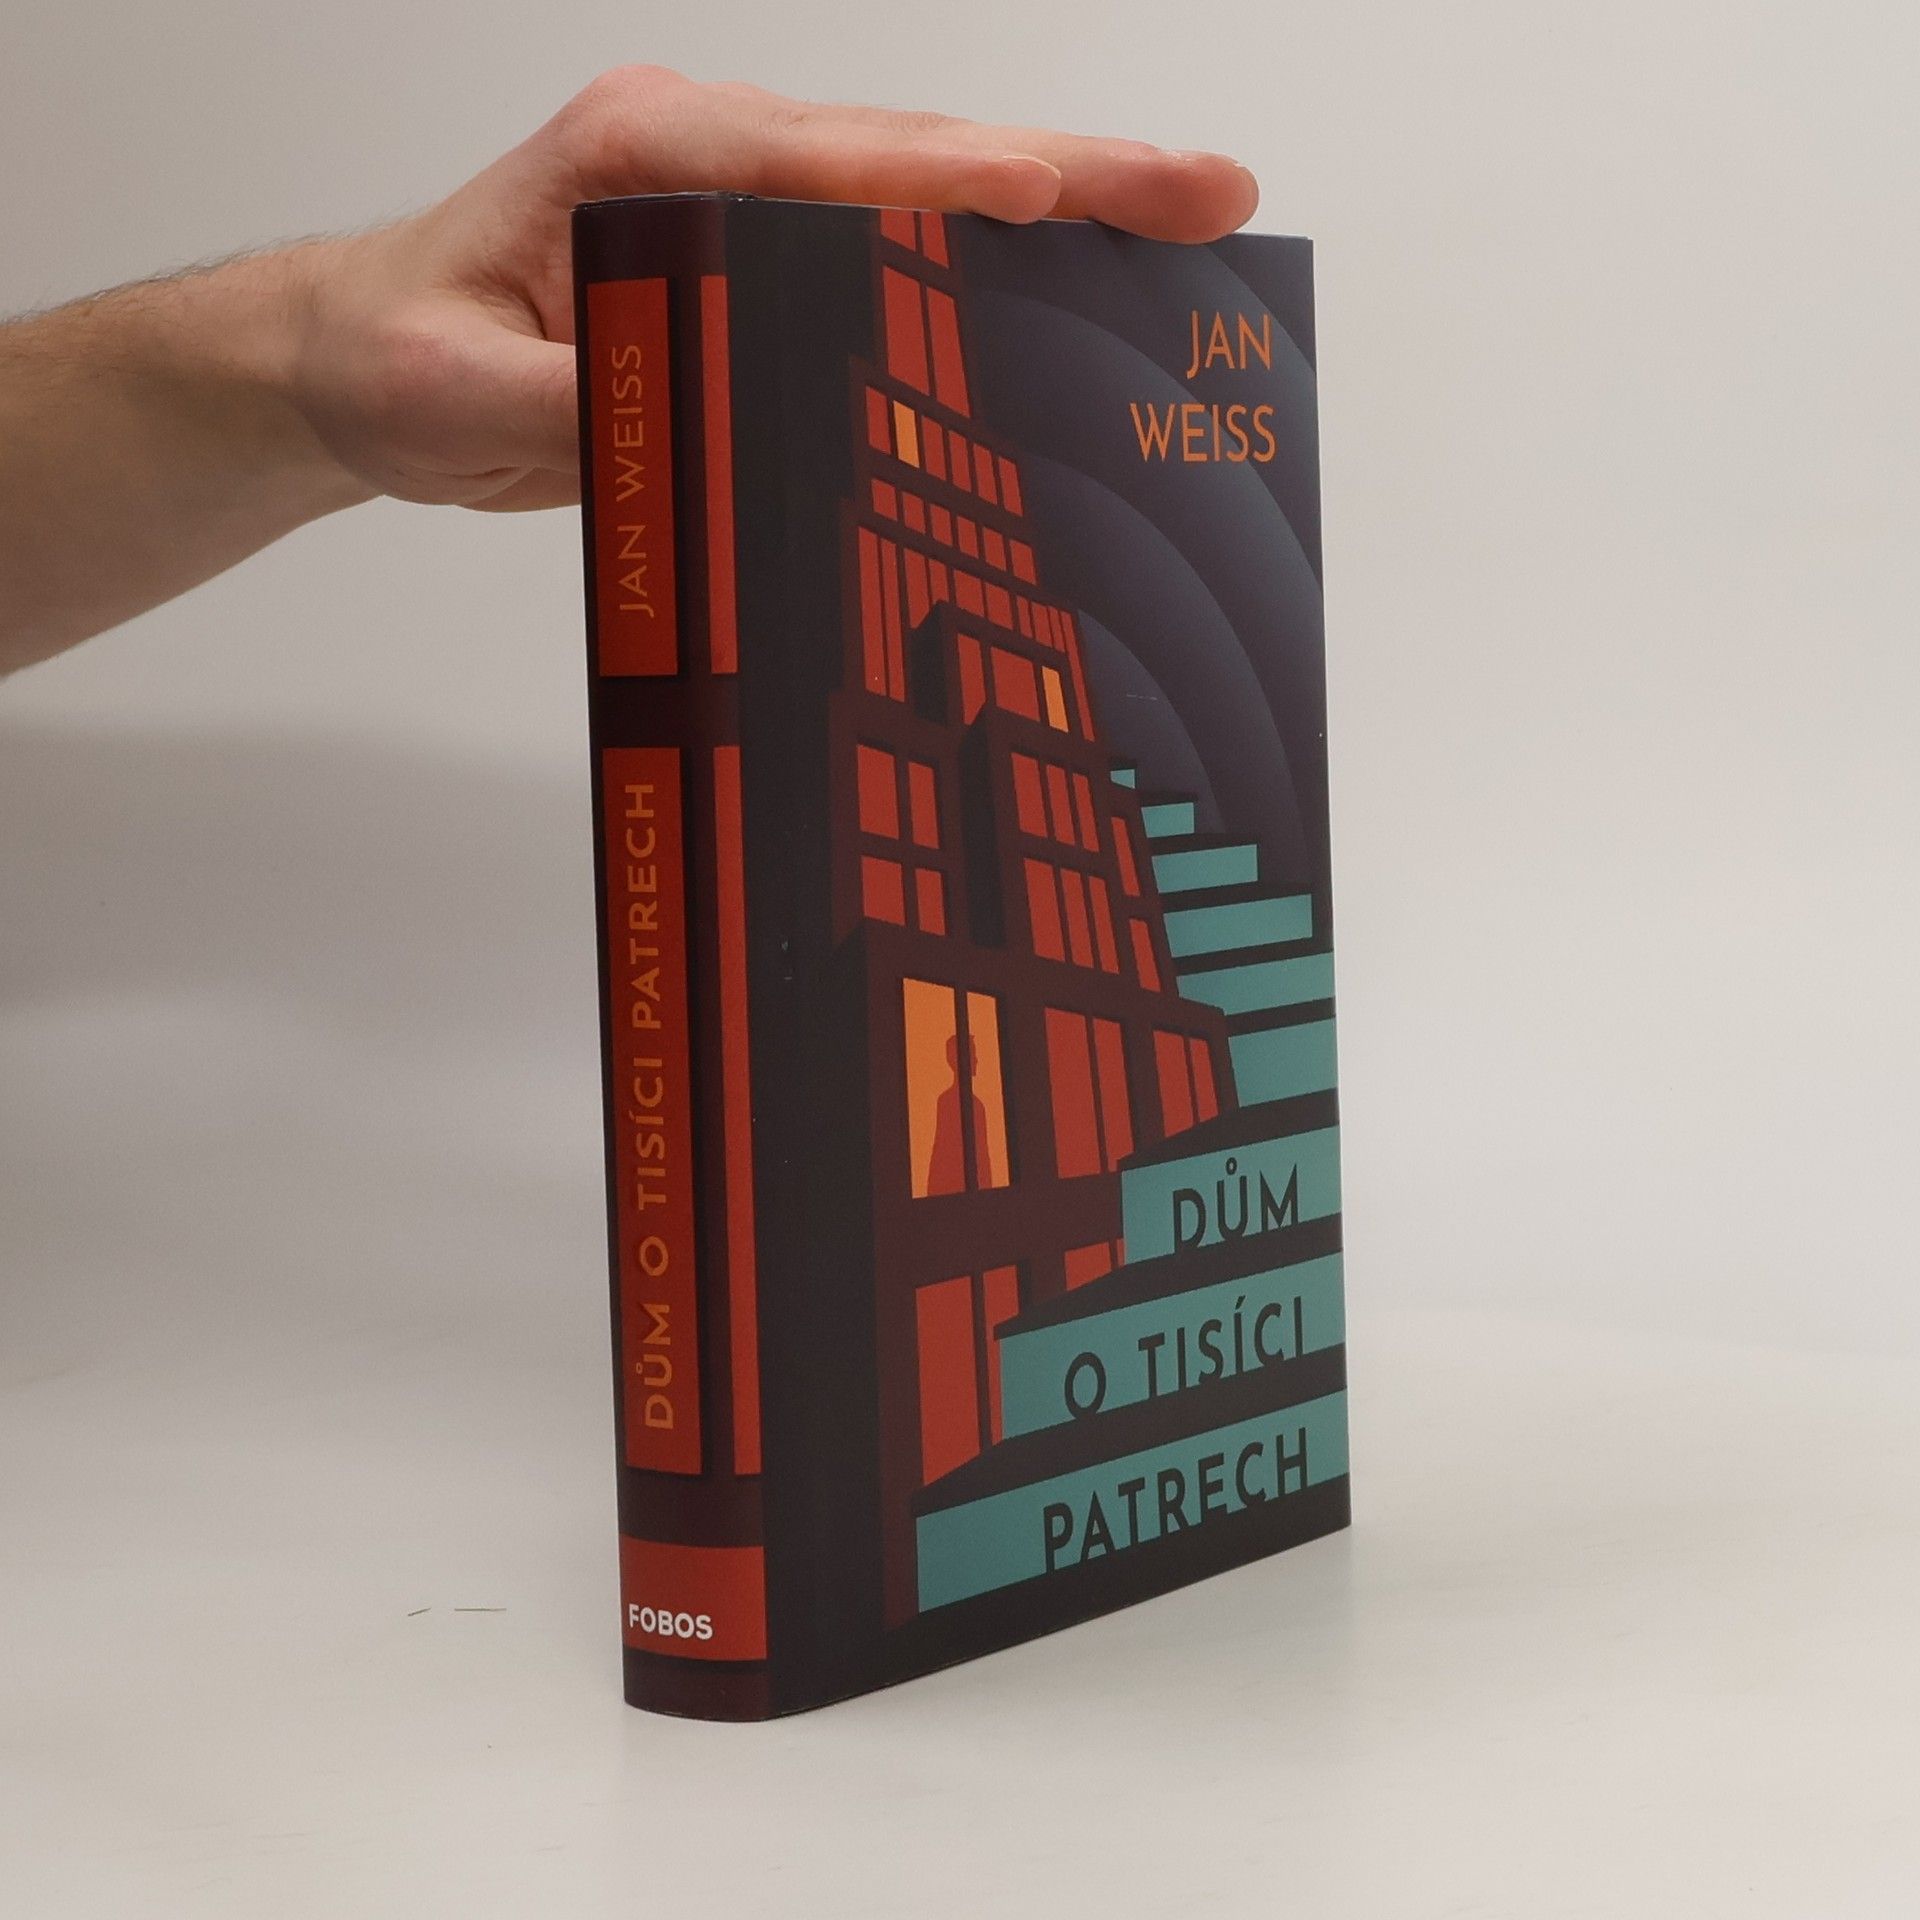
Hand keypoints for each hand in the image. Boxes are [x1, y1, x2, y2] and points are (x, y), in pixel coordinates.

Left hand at [292, 68, 1261, 512]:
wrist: (369, 357)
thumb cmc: (404, 355)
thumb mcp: (457, 400)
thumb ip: (574, 406)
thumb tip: (683, 417)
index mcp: (642, 163)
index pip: (816, 163)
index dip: (940, 182)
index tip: (1043, 195)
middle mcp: (710, 161)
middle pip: (912, 159)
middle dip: (1067, 179)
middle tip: (1205, 194)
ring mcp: (745, 207)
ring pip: (925, 193)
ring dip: (1059, 214)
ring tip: (1186, 230)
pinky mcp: (761, 264)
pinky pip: (897, 254)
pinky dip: (997, 267)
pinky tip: (1077, 297)